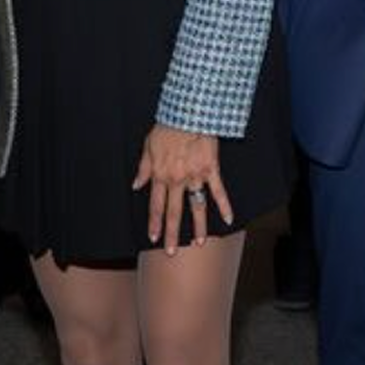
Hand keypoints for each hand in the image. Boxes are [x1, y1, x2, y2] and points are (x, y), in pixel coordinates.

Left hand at [132, 124, 228, 254]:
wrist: (188, 112)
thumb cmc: (167, 126)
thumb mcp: (148, 146)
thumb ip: (143, 168)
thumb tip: (136, 185)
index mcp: (160, 175)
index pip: (156, 205)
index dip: (155, 223)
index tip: (154, 238)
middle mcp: (177, 180)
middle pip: (174, 212)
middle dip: (172, 234)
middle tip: (171, 252)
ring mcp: (195, 176)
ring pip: (196, 206)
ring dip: (198, 226)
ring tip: (200, 243)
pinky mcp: (211, 169)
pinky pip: (218, 190)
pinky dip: (224, 205)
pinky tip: (228, 219)